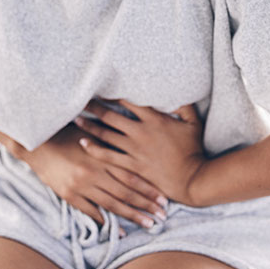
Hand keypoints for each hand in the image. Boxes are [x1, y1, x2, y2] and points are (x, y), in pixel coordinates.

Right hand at [16, 121, 167, 229]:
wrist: (36, 144)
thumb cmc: (65, 135)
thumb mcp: (90, 135)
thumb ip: (110, 144)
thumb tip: (134, 147)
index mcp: (102, 156)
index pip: (131, 175)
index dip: (149, 188)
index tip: (164, 198)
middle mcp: (94, 172)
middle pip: (126, 192)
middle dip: (146, 205)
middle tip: (163, 216)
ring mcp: (81, 185)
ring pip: (112, 204)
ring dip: (132, 215)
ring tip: (148, 224)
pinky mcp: (69, 195)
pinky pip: (90, 211)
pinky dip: (105, 221)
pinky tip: (118, 231)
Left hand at [74, 99, 206, 206]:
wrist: (192, 178)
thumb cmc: (193, 150)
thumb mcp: (193, 123)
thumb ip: (184, 106)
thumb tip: (177, 91)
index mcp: (154, 119)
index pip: (127, 101)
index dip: (112, 94)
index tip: (100, 90)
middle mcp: (140, 132)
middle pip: (111, 115)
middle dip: (94, 107)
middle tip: (81, 100)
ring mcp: (134, 149)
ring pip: (106, 134)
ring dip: (89, 125)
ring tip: (76, 119)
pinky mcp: (131, 165)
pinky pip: (108, 156)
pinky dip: (94, 149)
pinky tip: (83, 143)